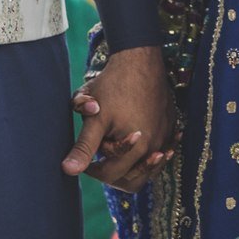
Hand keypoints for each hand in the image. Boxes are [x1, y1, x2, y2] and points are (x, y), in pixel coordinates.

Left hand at [64, 44, 175, 190]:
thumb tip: (67, 170)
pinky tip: (136, 143)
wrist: (140, 58)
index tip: (85, 161)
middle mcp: (155, 146)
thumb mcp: (96, 117)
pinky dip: (147, 155)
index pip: (111, 176)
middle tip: (98, 161)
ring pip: (147, 169)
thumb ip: (84, 147)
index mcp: (136, 147)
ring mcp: (165, 137)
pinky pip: (160, 151)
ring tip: (115, 154)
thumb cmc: (114, 86)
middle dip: (113, 174)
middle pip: (131, 181)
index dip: (92, 170)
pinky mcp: (171, 127)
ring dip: (131, 167)